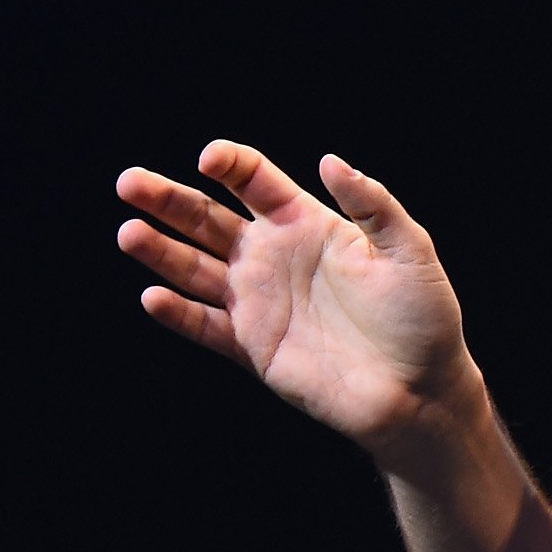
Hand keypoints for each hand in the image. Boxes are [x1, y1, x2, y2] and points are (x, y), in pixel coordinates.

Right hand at [116, 140, 477, 455]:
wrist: (419, 392)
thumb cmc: (423, 317)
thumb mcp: (409, 251)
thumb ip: (372, 204)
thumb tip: (331, 160)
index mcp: (308, 223)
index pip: (254, 181)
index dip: (230, 164)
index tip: (211, 159)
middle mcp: (274, 256)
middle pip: (207, 218)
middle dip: (167, 199)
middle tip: (128, 181)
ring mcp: (259, 301)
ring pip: (194, 268)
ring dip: (159, 250)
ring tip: (128, 232)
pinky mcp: (252, 346)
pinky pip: (205, 326)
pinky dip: (177, 313)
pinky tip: (153, 296)